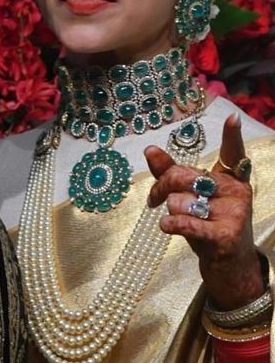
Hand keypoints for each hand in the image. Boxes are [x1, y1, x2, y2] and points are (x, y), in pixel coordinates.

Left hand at [145, 113, 264, 310]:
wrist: (230, 268)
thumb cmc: (209, 224)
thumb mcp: (191, 196)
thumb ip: (170, 172)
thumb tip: (150, 149)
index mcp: (231, 178)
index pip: (233, 153)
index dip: (231, 135)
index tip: (232, 117)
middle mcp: (236, 192)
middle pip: (182, 176)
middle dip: (161, 187)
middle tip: (154, 199)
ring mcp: (234, 214)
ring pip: (179, 199)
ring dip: (170, 211)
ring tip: (178, 220)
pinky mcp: (225, 236)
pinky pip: (185, 221)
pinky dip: (170, 224)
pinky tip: (167, 226)